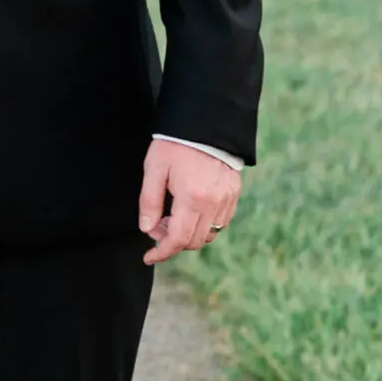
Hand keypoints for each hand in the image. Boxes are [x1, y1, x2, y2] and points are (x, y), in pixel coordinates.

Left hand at [137, 138, 240, 265]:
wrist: (206, 123)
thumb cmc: (175, 144)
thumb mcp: (154, 169)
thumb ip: (150, 202)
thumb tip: (147, 229)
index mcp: (192, 198)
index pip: (178, 239)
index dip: (162, 252)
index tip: (148, 257)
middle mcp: (213, 203)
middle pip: (194, 241)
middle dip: (172, 241)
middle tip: (157, 226)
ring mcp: (227, 199)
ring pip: (208, 234)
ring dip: (189, 234)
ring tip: (172, 216)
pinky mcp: (234, 193)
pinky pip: (220, 222)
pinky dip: (204, 225)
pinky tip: (190, 211)